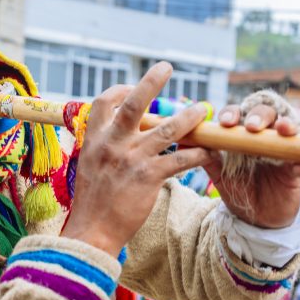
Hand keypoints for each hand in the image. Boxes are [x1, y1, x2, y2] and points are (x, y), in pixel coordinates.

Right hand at [61, 62, 215, 256]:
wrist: (92, 232)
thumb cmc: (92, 203)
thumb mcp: (89, 167)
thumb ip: (103, 148)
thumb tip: (118, 136)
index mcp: (94, 140)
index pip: (104, 103)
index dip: (120, 91)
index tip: (133, 89)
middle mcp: (111, 144)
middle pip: (133, 104)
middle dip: (151, 82)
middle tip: (167, 66)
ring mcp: (131, 159)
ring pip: (166, 129)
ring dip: (188, 118)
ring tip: (203, 110)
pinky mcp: (149, 177)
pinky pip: (180, 160)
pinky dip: (198, 155)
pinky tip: (209, 153)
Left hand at [210, 98, 299, 227]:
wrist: (256, 219)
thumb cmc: (238, 190)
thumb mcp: (219, 175)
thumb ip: (206, 158)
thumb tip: (182, 141)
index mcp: (243, 135)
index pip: (239, 114)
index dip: (233, 113)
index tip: (224, 122)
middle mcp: (264, 137)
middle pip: (266, 113)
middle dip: (259, 115)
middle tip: (251, 127)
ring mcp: (282, 151)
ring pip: (290, 128)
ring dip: (287, 125)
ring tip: (282, 130)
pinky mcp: (296, 169)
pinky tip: (297, 166)